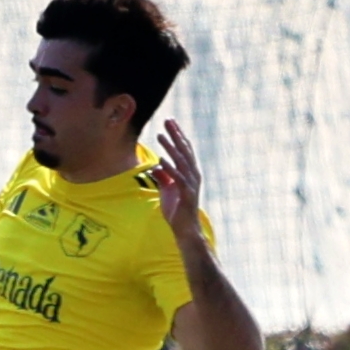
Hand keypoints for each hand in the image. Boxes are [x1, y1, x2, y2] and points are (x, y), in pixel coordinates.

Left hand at [149, 120, 203, 239]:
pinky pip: (177, 179)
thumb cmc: (176, 210)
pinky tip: (162, 160)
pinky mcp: (186, 194)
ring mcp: (190, 184)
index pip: (184, 150)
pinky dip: (170, 168)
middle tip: (167, 121)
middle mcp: (193, 175)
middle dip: (175, 135)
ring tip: (160, 136)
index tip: (169, 123)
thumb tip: (156, 166)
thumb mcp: (167, 190)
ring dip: (170, 148)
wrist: (185, 229)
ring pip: (180, 162)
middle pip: (184, 151)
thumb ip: (163, 177)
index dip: (177, 136)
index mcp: (189, 172)